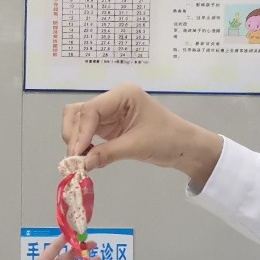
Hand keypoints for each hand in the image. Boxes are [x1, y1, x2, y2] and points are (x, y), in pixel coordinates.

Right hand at [61, 84, 223, 183]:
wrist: (185, 147)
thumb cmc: (167, 140)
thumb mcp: (136, 146)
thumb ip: (106, 153)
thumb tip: (82, 165)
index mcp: (123, 94)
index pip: (91, 109)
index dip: (80, 132)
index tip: (76, 154)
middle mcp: (113, 99)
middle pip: (79, 112)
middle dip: (74, 134)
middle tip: (74, 158)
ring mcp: (110, 112)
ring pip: (80, 122)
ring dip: (76, 139)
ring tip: (79, 160)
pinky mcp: (109, 126)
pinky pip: (88, 132)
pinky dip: (83, 144)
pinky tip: (86, 157)